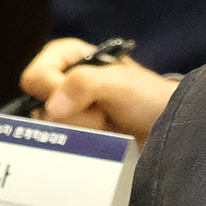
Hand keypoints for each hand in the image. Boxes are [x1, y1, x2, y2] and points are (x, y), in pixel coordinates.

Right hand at [23, 39, 180, 144]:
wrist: (169, 129)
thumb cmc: (148, 97)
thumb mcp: (119, 83)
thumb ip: (85, 84)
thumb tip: (52, 109)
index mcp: (65, 58)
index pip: (35, 78)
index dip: (55, 92)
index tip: (87, 101)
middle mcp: (59, 84)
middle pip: (39, 108)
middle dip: (73, 118)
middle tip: (102, 117)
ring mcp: (65, 113)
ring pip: (49, 131)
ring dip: (79, 133)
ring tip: (106, 129)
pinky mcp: (72, 137)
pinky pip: (59, 147)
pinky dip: (79, 148)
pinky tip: (101, 142)